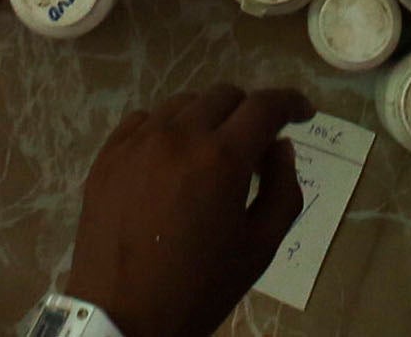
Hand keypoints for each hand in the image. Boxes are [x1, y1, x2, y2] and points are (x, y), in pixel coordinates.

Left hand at [65, 85, 310, 336]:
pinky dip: (168, 130)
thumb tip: (280, 148)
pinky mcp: (108, 155)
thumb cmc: (198, 288)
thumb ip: (282, 190)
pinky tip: (170, 162)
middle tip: (256, 147)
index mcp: (222, 159)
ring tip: (210, 157)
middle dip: (249, 113)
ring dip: (208, 120)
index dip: (291, 102)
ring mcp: (137, 142)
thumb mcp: (259, 248)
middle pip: (224, 96)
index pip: (264, 106)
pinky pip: (145, 121)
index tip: (302, 113)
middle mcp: (178, 136)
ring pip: (183, 104)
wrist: (122, 317)